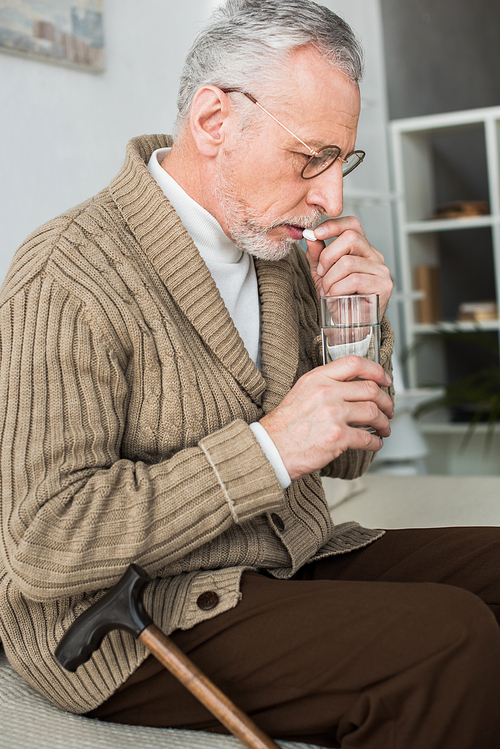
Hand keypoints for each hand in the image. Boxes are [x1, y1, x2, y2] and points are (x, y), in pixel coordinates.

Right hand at [259, 356, 392, 481]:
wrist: (270, 449)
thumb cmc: (284, 425)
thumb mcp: (301, 392)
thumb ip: (325, 385)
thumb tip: (354, 388)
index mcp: (317, 378)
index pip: (355, 363)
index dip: (376, 371)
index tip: (385, 380)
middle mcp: (326, 393)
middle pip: (370, 390)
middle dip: (386, 401)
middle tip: (388, 409)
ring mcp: (332, 415)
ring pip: (373, 413)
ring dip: (384, 422)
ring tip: (384, 428)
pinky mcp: (337, 437)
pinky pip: (367, 438)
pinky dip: (376, 442)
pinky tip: (374, 443)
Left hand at [304, 216, 392, 315]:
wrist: (350, 326)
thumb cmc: (339, 301)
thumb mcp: (322, 275)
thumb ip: (317, 255)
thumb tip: (311, 237)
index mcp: (362, 250)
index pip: (353, 225)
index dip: (334, 225)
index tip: (316, 234)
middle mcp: (375, 257)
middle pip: (351, 238)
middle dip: (328, 256)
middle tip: (321, 273)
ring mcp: (381, 270)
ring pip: (348, 262)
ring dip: (330, 279)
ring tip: (328, 291)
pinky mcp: (383, 285)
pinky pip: (354, 279)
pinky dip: (338, 289)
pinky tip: (336, 297)